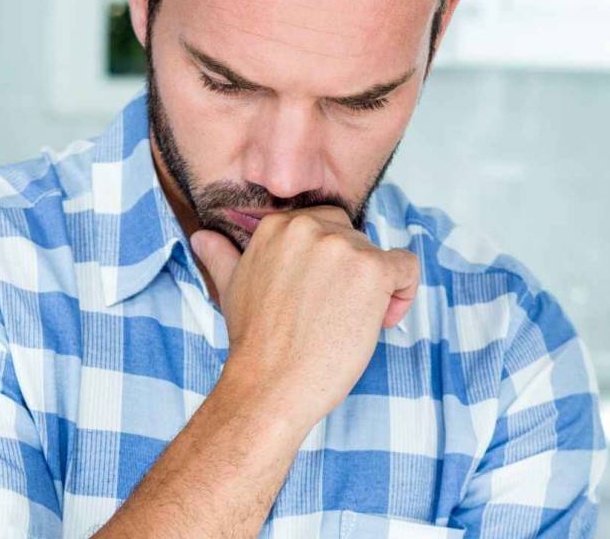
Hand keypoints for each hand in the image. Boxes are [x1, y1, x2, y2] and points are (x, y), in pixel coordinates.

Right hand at [191, 206, 419, 430]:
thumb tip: (202, 237)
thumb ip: (222, 256)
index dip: (328, 264)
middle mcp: (311, 227)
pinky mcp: (373, 270)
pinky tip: (382, 321)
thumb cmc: (256, 344)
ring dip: (375, 291)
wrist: (271, 384)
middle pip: (355, 239)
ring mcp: (343, 247)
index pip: (324, 226)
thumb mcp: (232, 288)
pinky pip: (407, 267)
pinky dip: (404, 294)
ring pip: (380, 256)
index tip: (318, 297)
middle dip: (352, 274)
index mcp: (279, 226)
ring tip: (350, 325)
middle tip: (335, 314)